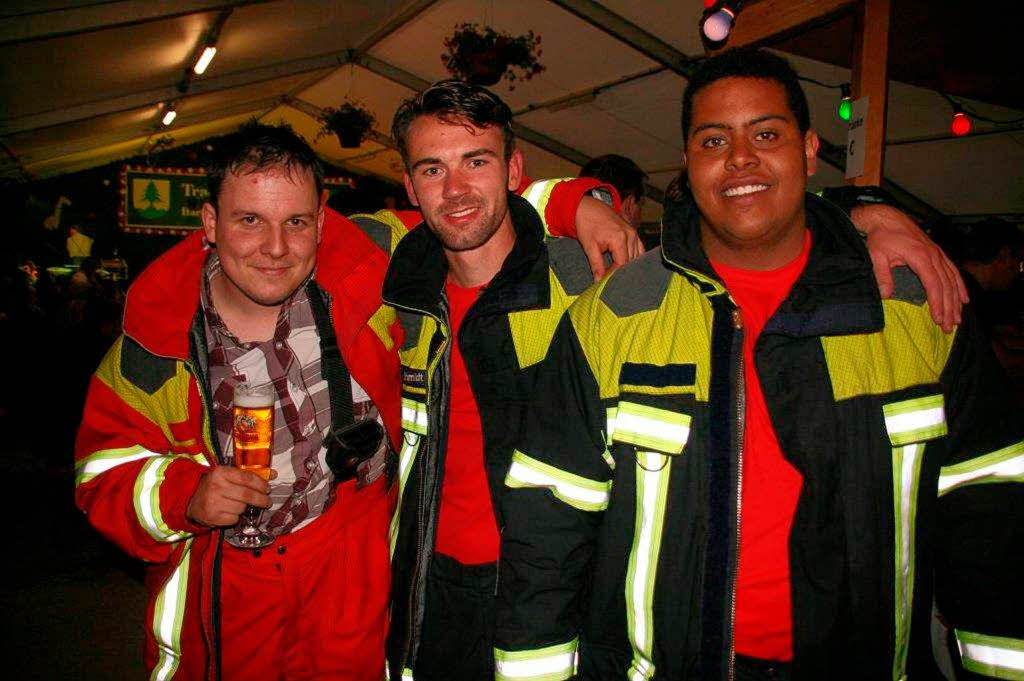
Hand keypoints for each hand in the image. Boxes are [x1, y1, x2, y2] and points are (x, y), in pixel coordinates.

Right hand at [186, 466, 273, 527]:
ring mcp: (213, 503)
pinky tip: (230, 512)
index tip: (267, 489)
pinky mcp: (212, 517)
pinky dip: (236, 517)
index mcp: (220, 473)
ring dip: (245, 508)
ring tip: (240, 505)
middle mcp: (215, 487)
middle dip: (261, 499)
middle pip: (247, 495)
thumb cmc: (214, 486)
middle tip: (267, 502)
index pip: (247, 478)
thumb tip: (273, 474)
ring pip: (241, 508)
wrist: (192, 500)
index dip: (261, 484)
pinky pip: (234, 519)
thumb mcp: (228, 475)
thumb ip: (249, 474)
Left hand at [575, 196, 644, 279]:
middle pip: (630, 262)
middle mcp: (630, 235)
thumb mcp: (589, 246)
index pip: (622, 265)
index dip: (614, 275)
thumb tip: (599, 281)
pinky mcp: (633, 232)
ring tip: (616, 272)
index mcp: (620, 238)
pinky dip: (634, 257)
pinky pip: (639, 248)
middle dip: (620, 272)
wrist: (587, 207)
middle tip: (609, 279)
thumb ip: (596, 265)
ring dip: (627, 265)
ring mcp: (633, 233)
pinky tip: (626, 264)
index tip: (605, 281)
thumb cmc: (587, 223)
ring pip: (636, 257)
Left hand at [852, 204, 967, 332]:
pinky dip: (959, 286)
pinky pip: (952, 271)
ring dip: (956, 301)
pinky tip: (964, 299)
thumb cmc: (881, 237)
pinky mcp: (937, 253)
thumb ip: (882, 275)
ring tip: (958, 319)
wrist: (887, 218)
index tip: (939, 319)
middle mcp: (933, 255)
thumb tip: (886, 295)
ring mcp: (937, 253)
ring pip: (952, 280)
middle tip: (950, 327)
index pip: (933, 284)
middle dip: (949, 308)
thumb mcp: (876, 256)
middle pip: (946, 285)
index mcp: (920, 257)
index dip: (937, 303)